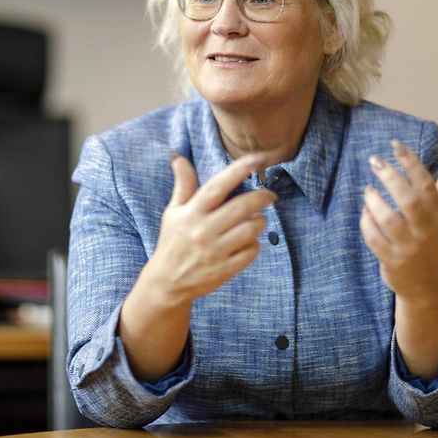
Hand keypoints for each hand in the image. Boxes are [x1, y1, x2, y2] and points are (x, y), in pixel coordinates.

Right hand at [140, 153, 276, 306]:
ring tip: (257, 219)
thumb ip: (183, 184)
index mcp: (191, 213)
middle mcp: (203, 231)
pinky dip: (254, 244)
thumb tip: (178, 155)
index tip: (256, 159)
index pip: (217, 186)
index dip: (238, 170)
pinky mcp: (224, 270)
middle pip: (241, 207)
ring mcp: (214, 252)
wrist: (167, 282)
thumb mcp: (174, 211)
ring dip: (259, 221)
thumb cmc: (173, 241)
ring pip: (250, 230)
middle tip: (270, 195)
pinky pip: (250, 252)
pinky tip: (248, 241)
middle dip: (262, 197)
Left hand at [359, 140, 437, 300]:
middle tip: (374, 160)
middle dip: (391, 177)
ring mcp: (409, 247)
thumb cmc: (431, 243)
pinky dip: (367, 224)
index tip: (396, 145)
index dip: (412, 163)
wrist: (426, 285)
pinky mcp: (392, 261)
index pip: (427, 184)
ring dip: (375, 202)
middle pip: (409, 200)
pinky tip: (364, 213)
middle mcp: (425, 231)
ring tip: (368, 190)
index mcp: (437, 215)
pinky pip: (375, 240)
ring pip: (390, 220)